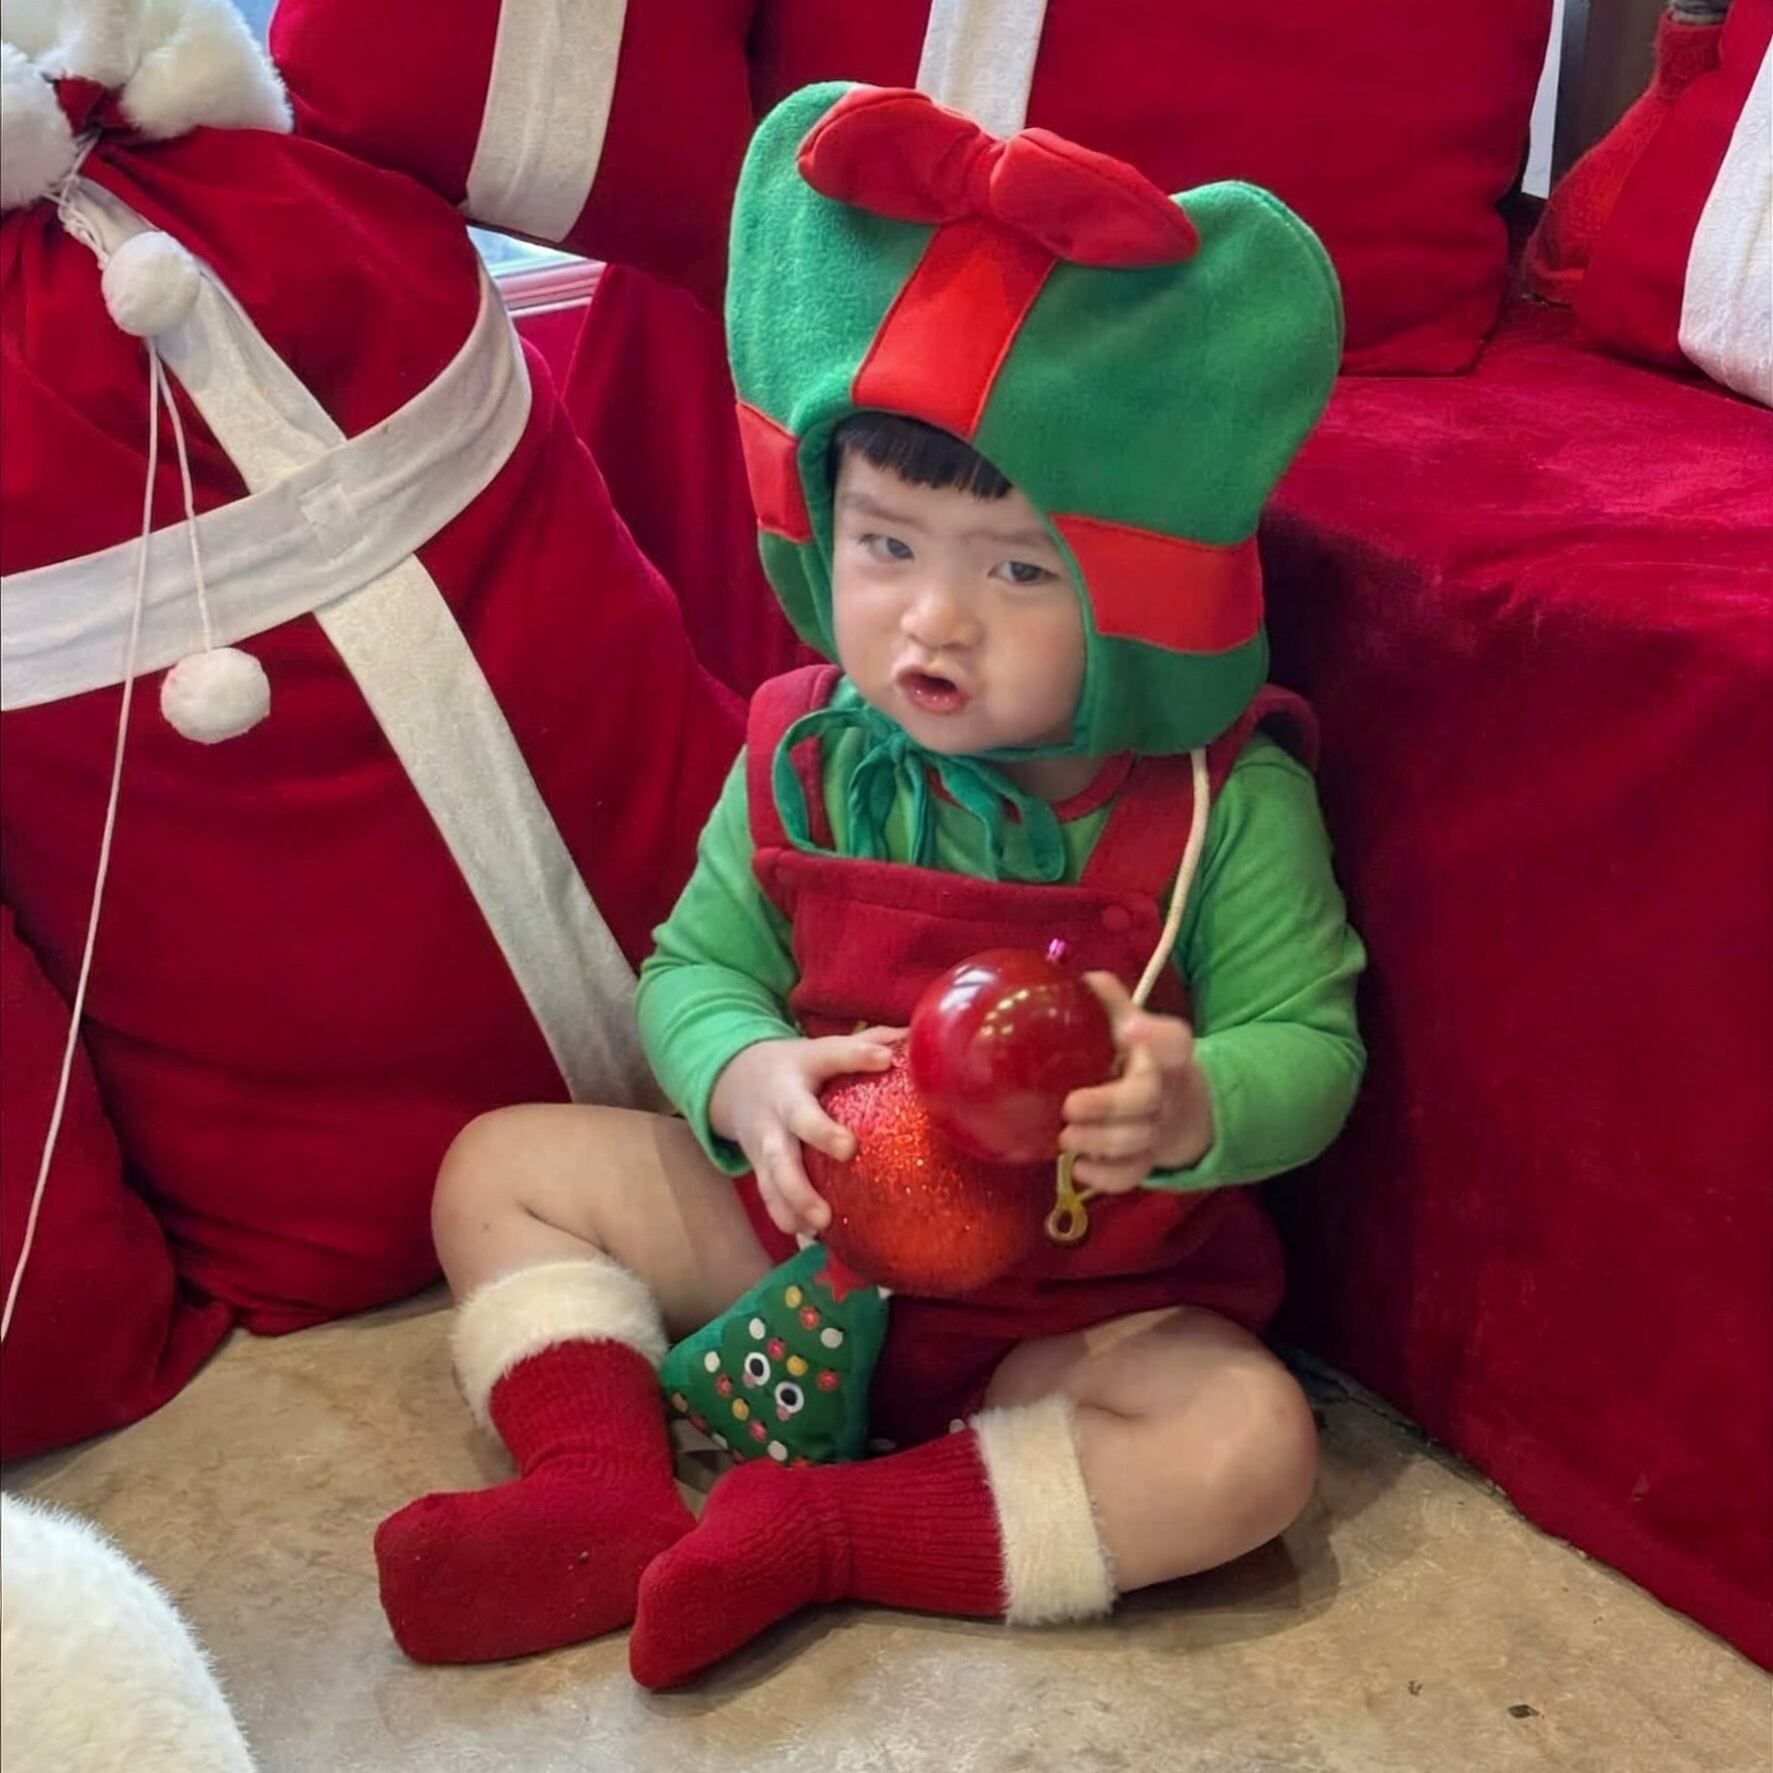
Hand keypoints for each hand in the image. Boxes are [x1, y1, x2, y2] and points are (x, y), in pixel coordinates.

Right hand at [709, 1029, 903, 1237]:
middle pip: (796, 1118)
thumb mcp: (823, 1048)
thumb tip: (919, 1037)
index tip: (884, 1061)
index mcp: (803, 1067)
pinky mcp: (759, 1166)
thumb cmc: (799, 1067)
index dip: (857, 1055)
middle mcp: (781, 1102)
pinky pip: (768, 1195)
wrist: (735, 1081)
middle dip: (819, 1133)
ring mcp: (766, 1137)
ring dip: (796, 1195)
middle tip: (847, 1150)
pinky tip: (809, 1236)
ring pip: (774, 1167)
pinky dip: (786, 1216)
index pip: (831, 1055)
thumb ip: (867, 1043)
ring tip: (822, 1221)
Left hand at [1059, 974, 1213, 1192]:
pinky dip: (1106, 1178)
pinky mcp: (1147, 1159)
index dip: (1155, 1035)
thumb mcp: (1130, 1024)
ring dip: (1099, 1143)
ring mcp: (1157, 1128)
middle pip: (1146, 1099)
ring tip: (1065, 1139)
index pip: (1173, 1040)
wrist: (1176, 1104)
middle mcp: (1165, 1090)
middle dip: (1108, 1106)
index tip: (1130, 1029)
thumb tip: (1082, 981)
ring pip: (1138, 1142)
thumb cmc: (1137, 1058)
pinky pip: (1133, 1175)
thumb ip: (1109, 1002)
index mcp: (1163, 1052)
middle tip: (1069, 1107)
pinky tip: (1079, 1169)